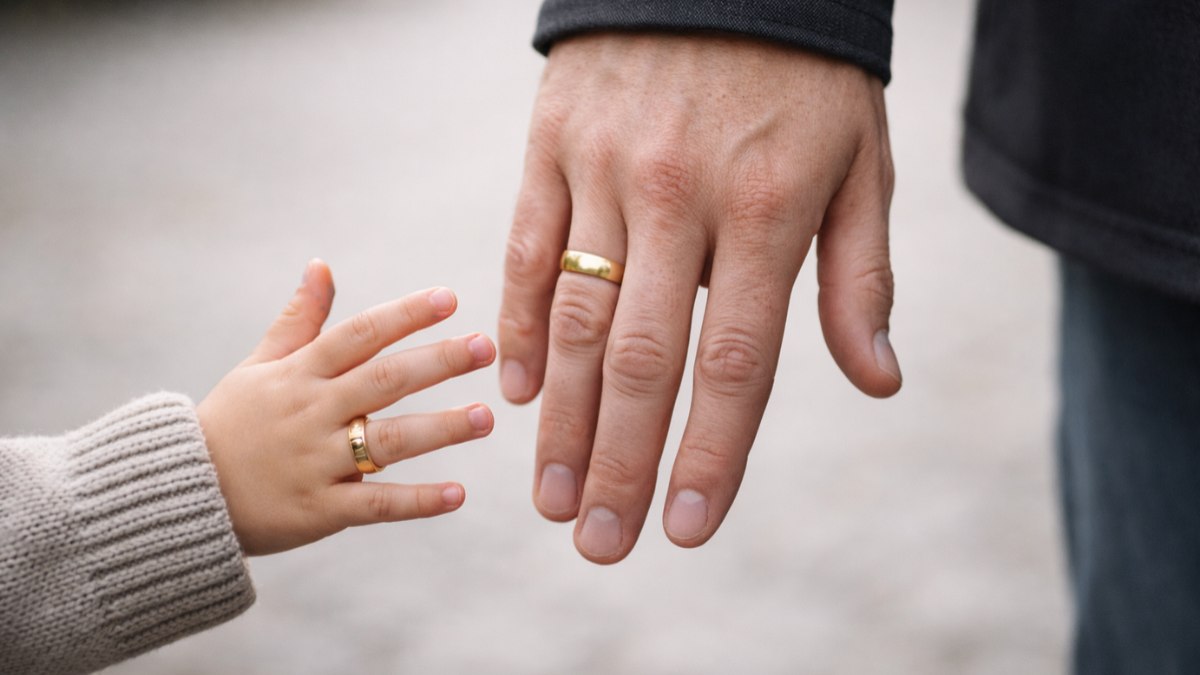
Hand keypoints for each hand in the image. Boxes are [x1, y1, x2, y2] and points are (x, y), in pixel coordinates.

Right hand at [198, 260, 495, 555]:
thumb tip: (321, 264)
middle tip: (485, 347)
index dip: (404, 315)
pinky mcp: (319, 510)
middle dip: (436, 362)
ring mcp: (316, 462)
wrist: (184, 494)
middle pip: (383, 381)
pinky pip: (375, 505)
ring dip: (440, 429)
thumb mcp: (259, 366)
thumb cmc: (232, 422)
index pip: (359, 335)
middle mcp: (312, 412)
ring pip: (387, 441)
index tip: (449, 299)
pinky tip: (457, 494)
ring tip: (486, 416)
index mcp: (299, 373)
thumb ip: (299, 319)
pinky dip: (416, 501)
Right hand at [499, 34, 900, 562]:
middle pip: (641, 358)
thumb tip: (875, 382)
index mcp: (769, 210)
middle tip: (598, 543)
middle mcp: (681, 199)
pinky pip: (526, 246)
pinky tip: (516, 389)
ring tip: (549, 496)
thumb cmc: (805, 75)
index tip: (686, 528)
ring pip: (572, 315)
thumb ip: (861, 277)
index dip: (710, 454)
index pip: (736, 362)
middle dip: (618, 462)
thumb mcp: (861, 164)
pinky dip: (517, 323)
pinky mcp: (554, 143)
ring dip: (559, 417)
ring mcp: (607, 170)